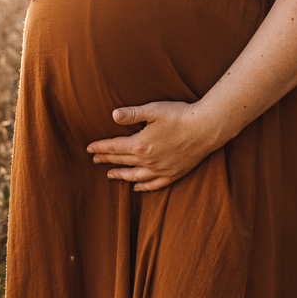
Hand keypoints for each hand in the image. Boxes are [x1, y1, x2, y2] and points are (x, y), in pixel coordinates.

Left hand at [86, 100, 229, 192]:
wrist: (207, 128)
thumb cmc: (180, 115)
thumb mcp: (153, 110)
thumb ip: (131, 114)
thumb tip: (112, 115)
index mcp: (139, 145)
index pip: (113, 147)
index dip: (100, 147)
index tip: (89, 149)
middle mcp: (148, 161)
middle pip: (121, 160)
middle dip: (106, 159)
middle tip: (95, 159)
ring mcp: (161, 170)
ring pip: (135, 176)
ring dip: (120, 174)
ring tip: (110, 174)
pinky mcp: (173, 174)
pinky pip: (154, 184)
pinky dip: (143, 187)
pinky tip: (136, 187)